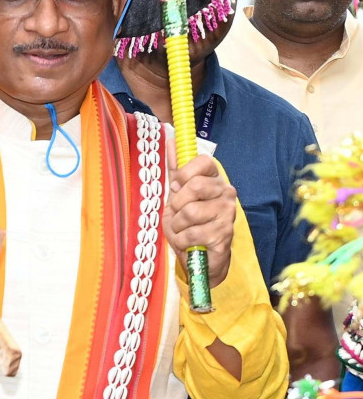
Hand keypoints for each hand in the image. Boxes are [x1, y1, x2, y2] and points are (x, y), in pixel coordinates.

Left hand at [166, 155, 234, 286]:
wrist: (199, 258)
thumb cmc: (187, 225)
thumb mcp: (176, 196)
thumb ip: (175, 170)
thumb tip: (170, 139)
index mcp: (214, 180)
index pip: (204, 161)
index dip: (184, 174)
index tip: (176, 187)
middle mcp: (226, 192)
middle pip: (195, 186)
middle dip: (177, 204)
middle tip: (178, 214)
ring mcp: (227, 212)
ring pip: (190, 212)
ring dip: (177, 226)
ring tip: (183, 231)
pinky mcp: (224, 233)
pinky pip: (191, 233)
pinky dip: (182, 241)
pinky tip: (189, 242)